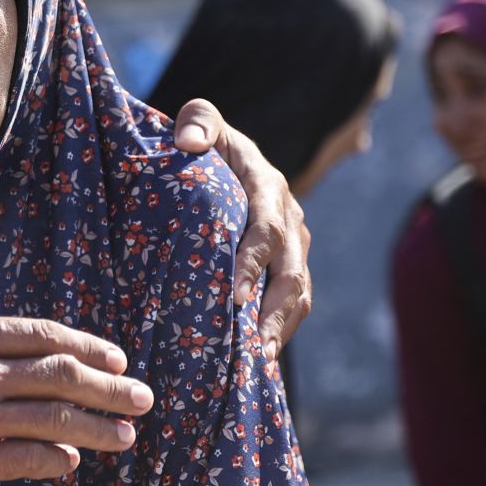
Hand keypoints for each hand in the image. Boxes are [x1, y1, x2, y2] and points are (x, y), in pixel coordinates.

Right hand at [0, 307, 151, 485]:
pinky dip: (54, 459)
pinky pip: (22, 460)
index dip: (86, 346)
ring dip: (98, 426)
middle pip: (60, 375)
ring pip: (51, 420)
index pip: (42, 336)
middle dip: (109, 386)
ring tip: (128, 434)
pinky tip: (73, 462)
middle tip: (142, 396)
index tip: (115, 357)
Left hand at [174, 99, 312, 361]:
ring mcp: (294, 247)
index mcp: (268, 186)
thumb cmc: (205, 141)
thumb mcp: (202, 122)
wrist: (226, 155)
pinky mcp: (288, 268)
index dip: (253, 263)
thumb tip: (188, 141)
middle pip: (292, 273)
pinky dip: (278, 333)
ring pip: (298, 296)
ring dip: (281, 330)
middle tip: (253, 346)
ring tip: (258, 364)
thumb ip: (198, 121)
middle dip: (273, 312)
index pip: (266, 230)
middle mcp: (289, 218)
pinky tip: (256, 363)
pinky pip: (292, 305)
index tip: (234, 295)